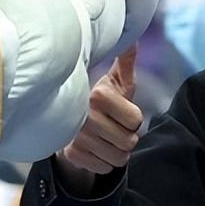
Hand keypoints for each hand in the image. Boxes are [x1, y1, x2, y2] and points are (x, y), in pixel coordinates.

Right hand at [59, 47, 142, 176]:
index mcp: (98, 96)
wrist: (68, 121)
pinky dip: (104, 162)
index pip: (136, 121)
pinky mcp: (72, 155)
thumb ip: (126, 62)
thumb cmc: (102, 101)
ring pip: (118, 159)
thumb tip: (132, 37)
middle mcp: (84, 116)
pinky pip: (105, 168)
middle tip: (113, 127)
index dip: (133, 119)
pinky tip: (95, 148)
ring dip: (117, 152)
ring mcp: (76, 137)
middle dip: (126, 138)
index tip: (121, 112)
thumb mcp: (116, 81)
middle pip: (129, 142)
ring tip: (106, 138)